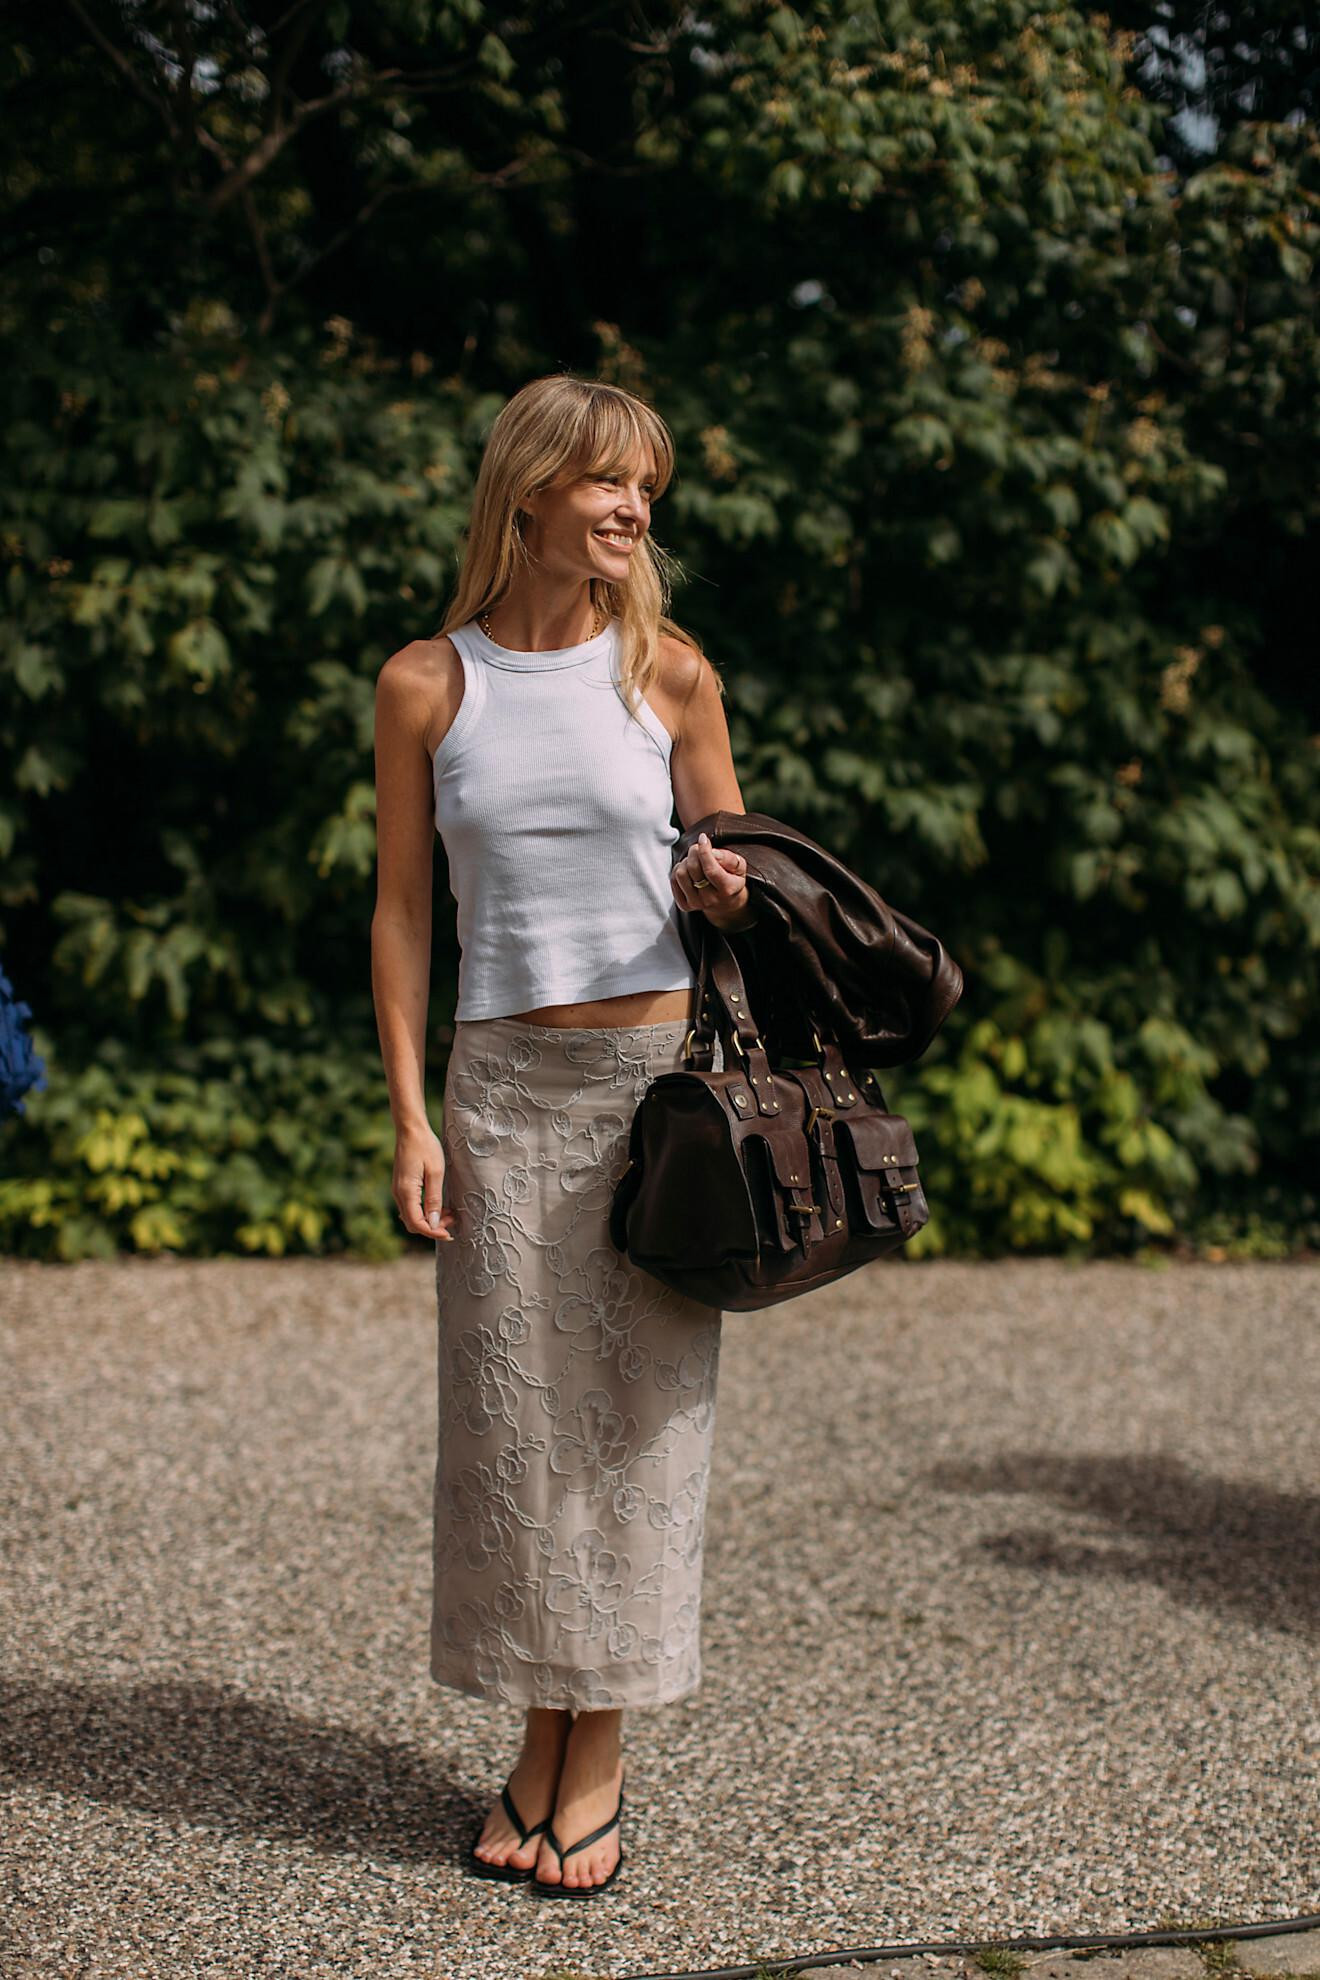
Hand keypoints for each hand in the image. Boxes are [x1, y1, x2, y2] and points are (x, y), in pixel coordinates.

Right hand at [392, 1125, 456, 1240]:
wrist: (411, 1129)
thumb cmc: (425, 1147)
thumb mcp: (435, 1172)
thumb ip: (434, 1199)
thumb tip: (433, 1223)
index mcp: (406, 1191)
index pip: (416, 1223)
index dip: (433, 1232)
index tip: (450, 1234)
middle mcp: (398, 1194)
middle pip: (412, 1223)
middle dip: (432, 1227)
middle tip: (453, 1220)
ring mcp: (398, 1190)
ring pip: (412, 1216)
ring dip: (430, 1220)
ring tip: (449, 1213)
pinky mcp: (402, 1186)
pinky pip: (411, 1207)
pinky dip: (424, 1211)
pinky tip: (439, 1205)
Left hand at [671, 831, 753, 928]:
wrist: (726, 902)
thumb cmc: (732, 879)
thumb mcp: (739, 866)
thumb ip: (728, 858)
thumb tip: (712, 852)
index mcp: (727, 889)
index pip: (710, 870)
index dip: (704, 851)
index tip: (703, 839)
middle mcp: (710, 899)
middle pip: (693, 869)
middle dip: (694, 851)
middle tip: (699, 847)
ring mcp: (696, 904)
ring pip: (681, 874)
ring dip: (686, 861)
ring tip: (695, 860)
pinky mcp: (684, 905)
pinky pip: (673, 881)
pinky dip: (679, 869)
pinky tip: (688, 869)